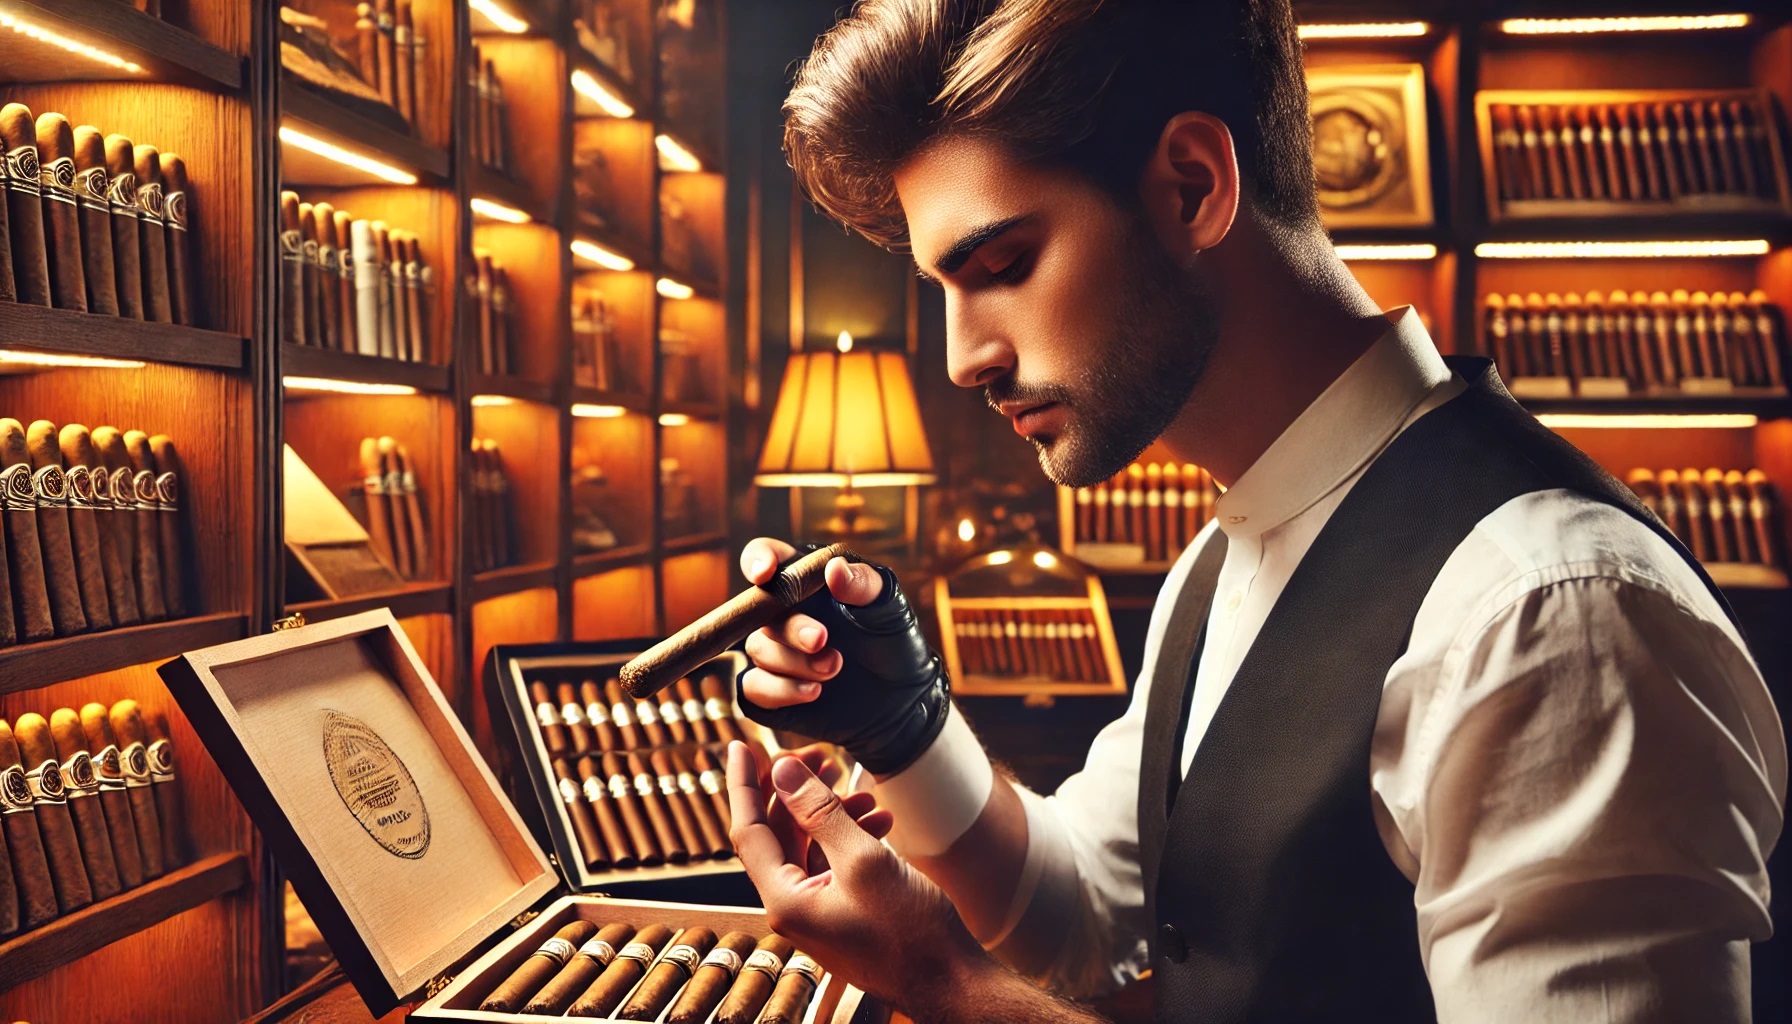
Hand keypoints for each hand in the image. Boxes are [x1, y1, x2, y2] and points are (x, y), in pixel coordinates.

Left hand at [726, 741, 993, 1017]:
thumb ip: (820, 812)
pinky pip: (832, 864)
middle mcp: (792, 908)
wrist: (951, 982)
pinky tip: (879, 821)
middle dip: (797, 791)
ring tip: (865, 792)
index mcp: (784, 900)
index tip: (742, 745)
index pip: (747, 830)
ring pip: (809, 846)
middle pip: (777, 834)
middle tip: (819, 754)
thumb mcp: (864, 859)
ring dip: (832, 813)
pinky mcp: (842, 913)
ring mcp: (817, 912)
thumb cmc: (911, 932)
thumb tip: (783, 771)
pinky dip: (850, 838)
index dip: (743, 784)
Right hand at [737, 538, 950, 775]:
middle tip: (822, 639)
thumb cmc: (892, 642)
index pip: (767, 556)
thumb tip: (833, 568)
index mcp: (804, 580)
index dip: (758, 559)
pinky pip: (752, 687)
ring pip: (758, 648)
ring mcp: (774, 651)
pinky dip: (780, 690)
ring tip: (834, 669)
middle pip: (759, 609)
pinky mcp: (770, 690)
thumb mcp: (890, 609)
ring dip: (794, 662)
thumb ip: (863, 585)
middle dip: (791, 626)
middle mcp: (782, 612)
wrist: (901, 701)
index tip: (766, 574)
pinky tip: (814, 691)